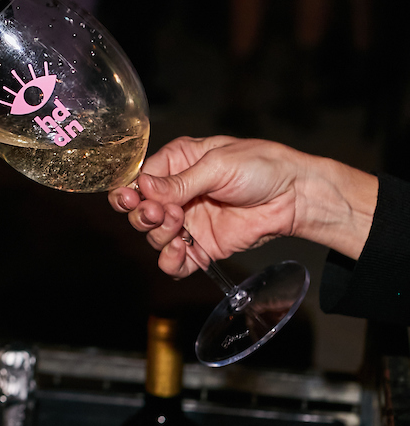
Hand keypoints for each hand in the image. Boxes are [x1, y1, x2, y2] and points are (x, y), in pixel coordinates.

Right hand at [108, 136, 306, 277]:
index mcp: (176, 164)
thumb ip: (180, 182)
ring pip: (153, 236)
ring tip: (179, 225)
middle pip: (139, 211)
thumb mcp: (218, 165)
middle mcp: (176, 194)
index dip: (131, 192)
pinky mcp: (201, 247)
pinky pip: (175, 261)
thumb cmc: (262, 167)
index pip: (138, 180)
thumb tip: (143, 187)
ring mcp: (187, 222)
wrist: (295, 196)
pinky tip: (179, 251)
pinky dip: (170, 261)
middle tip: (160, 214)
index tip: (133, 199)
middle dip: (143, 214)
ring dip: (159, 234)